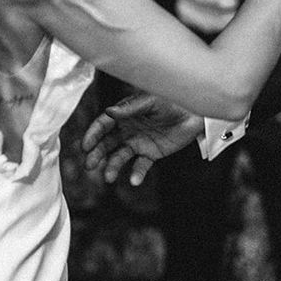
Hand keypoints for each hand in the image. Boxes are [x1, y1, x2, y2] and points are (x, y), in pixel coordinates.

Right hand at [82, 92, 203, 185]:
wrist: (195, 112)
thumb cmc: (171, 100)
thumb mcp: (151, 101)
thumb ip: (130, 108)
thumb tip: (109, 111)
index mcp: (124, 114)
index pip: (103, 125)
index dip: (93, 135)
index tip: (85, 146)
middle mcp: (127, 129)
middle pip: (106, 143)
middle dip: (96, 154)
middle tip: (89, 165)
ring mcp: (138, 143)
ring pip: (119, 156)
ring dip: (112, 167)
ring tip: (109, 177)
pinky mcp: (150, 154)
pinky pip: (140, 166)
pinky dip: (136, 174)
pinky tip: (134, 180)